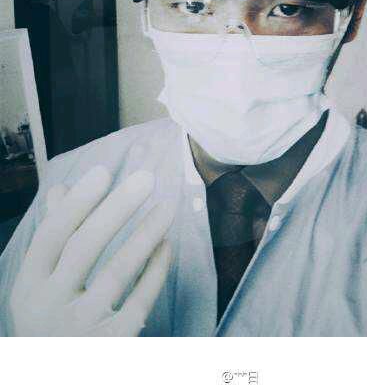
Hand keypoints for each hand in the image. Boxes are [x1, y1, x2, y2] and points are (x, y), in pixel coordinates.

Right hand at [10, 166, 172, 335]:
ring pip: (117, 272)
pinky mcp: (113, 342)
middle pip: (85, 247)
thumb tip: (61, 188)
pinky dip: (156, 270)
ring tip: (167, 207)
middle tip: (146, 178)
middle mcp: (50, 306)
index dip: (77, 202)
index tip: (104, 172)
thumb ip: (53, 236)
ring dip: (145, 234)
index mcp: (30, 286)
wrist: (53, 378)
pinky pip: (140, 300)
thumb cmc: (50, 320)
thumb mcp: (40, 283)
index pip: (52, 235)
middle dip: (117, 208)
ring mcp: (81, 328)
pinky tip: (166, 245)